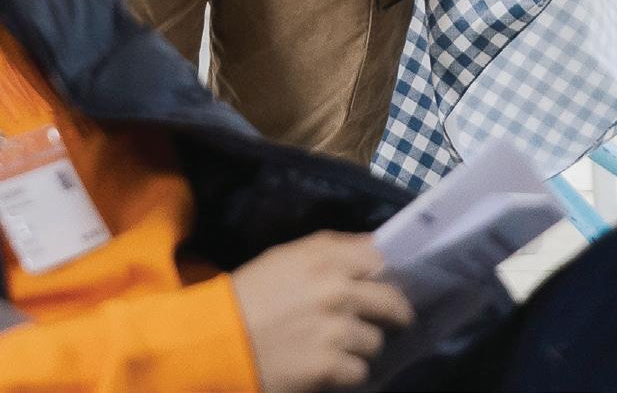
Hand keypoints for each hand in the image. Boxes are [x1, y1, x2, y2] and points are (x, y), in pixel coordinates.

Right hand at [231, 231, 414, 392]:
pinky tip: (328, 364)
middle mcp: (336, 293)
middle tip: (390, 321)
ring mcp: (337, 332)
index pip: (377, 259)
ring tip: (339, 345)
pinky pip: (360, 370)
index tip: (382, 283)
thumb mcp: (283, 257)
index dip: (383, 273)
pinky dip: (347, 371)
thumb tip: (374, 245)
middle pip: (391, 303)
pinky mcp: (332, 366)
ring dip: (361, 345)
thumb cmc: (252, 294)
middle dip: (395, 314)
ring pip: (375, 341)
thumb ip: (329, 248)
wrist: (221, 338)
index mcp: (323, 261)